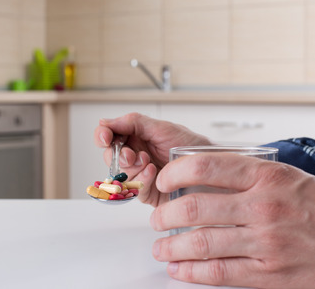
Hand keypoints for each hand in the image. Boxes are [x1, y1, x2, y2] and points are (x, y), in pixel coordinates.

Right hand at [94, 112, 210, 206]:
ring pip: (119, 173)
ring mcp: (140, 175)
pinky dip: (141, 180)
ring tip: (149, 161)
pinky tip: (153, 173)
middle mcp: (136, 156)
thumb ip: (133, 123)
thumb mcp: (162, 128)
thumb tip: (105, 122)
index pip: (110, 136)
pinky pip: (133, 189)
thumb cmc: (191, 145)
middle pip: (110, 156)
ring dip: (132, 167)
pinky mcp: (147, 192)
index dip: (103, 135)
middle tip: (131, 154)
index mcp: (137, 137)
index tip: (105, 136)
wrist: (211, 168)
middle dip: (117, 155)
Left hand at [150, 152, 314, 287]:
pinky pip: (220, 274)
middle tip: (157, 219)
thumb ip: (250, 176)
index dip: (174, 174)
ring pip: (201, 243)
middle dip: (165, 215)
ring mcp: (266, 243)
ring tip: (160, 247)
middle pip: (194, 208)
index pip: (205, 167)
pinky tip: (179, 269)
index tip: (164, 181)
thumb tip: (208, 175)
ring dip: (171, 247)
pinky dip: (192, 272)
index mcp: (267, 177)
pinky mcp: (270, 276)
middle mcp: (263, 207)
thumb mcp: (290, 177)